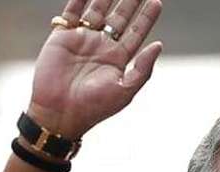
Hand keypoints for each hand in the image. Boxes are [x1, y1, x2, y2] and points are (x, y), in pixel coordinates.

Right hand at [28, 0, 162, 139]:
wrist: (60, 112)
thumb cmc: (95, 107)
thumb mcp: (125, 90)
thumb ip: (142, 68)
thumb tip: (159, 45)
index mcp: (119, 58)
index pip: (137, 31)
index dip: (147, 16)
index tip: (157, 1)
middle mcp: (103, 46)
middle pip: (120, 17)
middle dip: (130, 1)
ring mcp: (83, 39)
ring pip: (98, 10)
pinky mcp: (63, 36)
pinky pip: (72, 12)